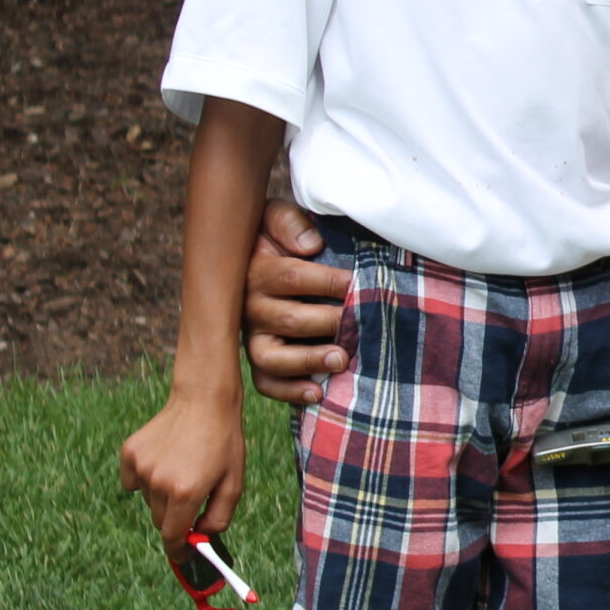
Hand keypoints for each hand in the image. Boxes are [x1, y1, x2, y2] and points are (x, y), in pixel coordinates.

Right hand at [119, 391, 246, 537]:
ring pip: (148, 500)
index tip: (182, 556)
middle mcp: (159, 482)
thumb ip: (220, 517)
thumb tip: (201, 536)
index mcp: (186, 492)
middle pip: (160, 520)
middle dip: (175, 518)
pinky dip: (146, 478)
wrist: (204, 401)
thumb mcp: (234, 482)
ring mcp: (141, 467)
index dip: (178, 550)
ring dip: (163, 495)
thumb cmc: (224, 442)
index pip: (173, 536)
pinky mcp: (129, 453)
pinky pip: (132, 481)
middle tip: (191, 499)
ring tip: (183, 468)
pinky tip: (165, 459)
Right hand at [242, 200, 348, 405]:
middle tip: (359, 323)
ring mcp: (253, 337)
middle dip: (328, 322)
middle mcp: (251, 307)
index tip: (359, 283)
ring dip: (309, 361)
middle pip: (289, 320)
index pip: (294, 278)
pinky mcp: (259, 358)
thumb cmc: (279, 237)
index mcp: (258, 272)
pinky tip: (317, 394)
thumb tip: (310, 244)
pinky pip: (266, 383)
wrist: (257, 256)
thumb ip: (289, 222)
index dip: (329, 281)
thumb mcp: (276, 216)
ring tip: (341, 359)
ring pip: (272, 358)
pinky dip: (289, 392)